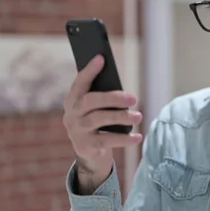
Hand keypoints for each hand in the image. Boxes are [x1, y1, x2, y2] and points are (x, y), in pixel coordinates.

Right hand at [63, 55, 142, 192]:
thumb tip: (118, 81)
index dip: (89, 70)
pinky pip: (106, 140)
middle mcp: (71, 114)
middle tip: (134, 98)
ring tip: (138, 116)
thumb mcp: (96, 108)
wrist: (89, 152)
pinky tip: (137, 137)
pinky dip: (124, 139)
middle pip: (91, 100)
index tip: (101, 58)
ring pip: (98, 119)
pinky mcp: (85, 146)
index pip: (80, 82)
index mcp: (73, 99)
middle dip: (113, 97)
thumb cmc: (98, 122)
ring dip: (121, 116)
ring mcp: (76, 130)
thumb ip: (102, 95)